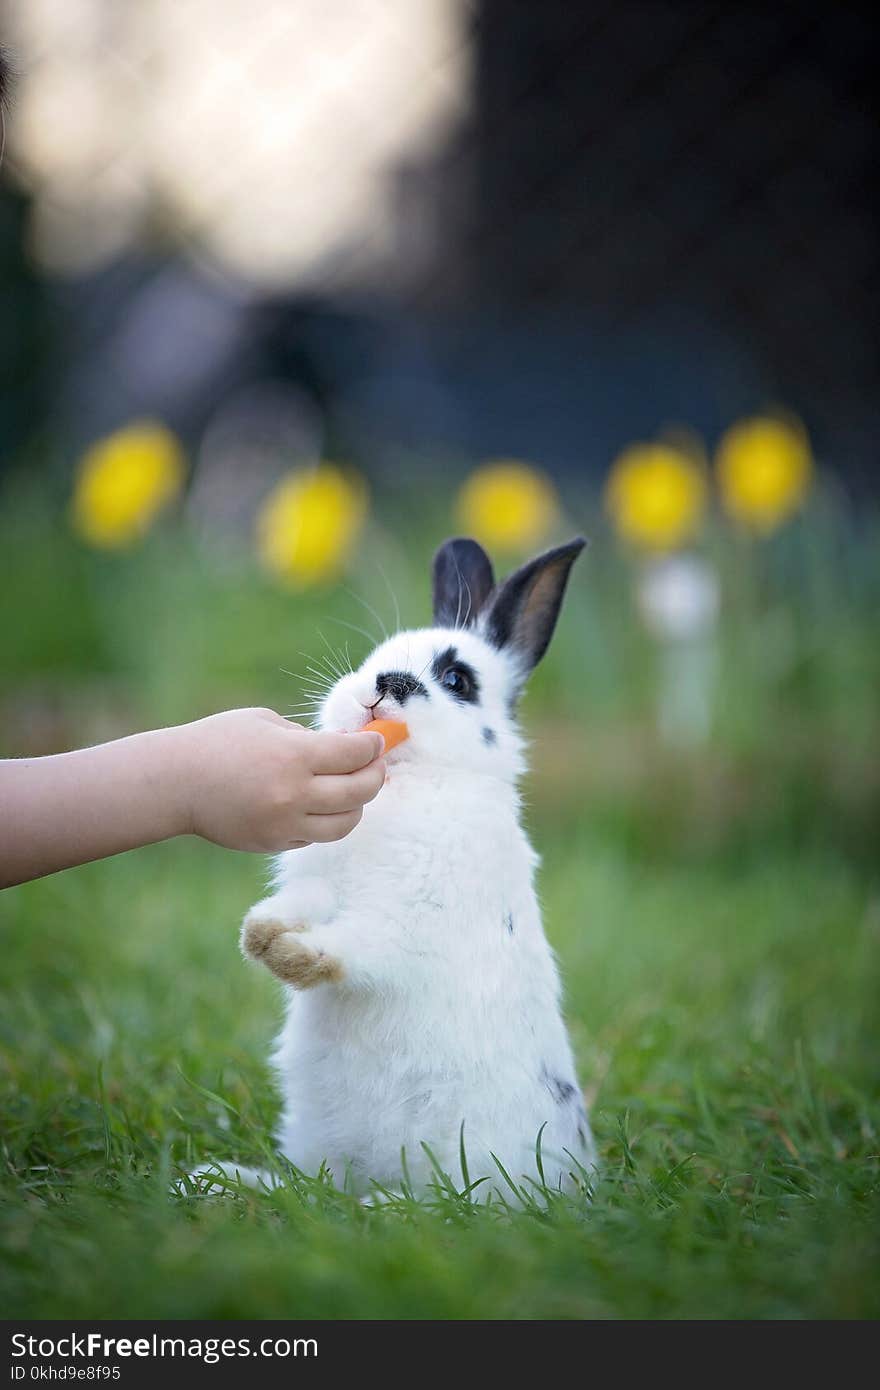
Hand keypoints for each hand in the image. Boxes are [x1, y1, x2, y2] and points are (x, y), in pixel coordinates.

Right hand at [174, 708, 385, 852]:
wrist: (176, 783)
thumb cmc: (218, 742)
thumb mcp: (267, 724)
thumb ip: (308, 738)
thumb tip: (344, 749)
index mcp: (294, 756)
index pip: (355, 755)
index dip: (373, 746)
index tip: (378, 740)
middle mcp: (294, 794)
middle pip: (360, 791)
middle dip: (376, 775)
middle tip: (375, 765)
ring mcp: (285, 824)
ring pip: (346, 823)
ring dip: (357, 805)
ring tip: (353, 789)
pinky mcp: (275, 843)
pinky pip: (317, 836)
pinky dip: (327, 820)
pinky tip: (320, 804)